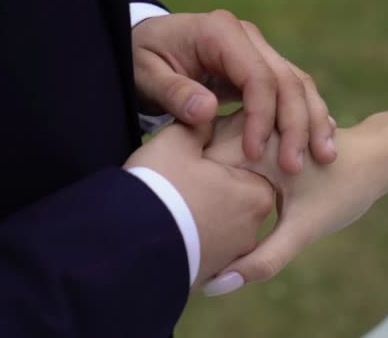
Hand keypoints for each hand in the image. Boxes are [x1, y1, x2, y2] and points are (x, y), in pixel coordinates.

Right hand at [123, 121, 273, 288]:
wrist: (130, 247)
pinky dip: (191, 231)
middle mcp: (253, 227)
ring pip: (219, 217)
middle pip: (233, 190)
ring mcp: (232, 254)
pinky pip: (204, 242)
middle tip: (177, 174)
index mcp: (256, 193)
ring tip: (169, 199)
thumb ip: (199, 124)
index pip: (246, 160)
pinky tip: (167, 222)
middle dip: (209, 180)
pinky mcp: (210, 272)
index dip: (216, 148)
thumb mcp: (176, 142)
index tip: (192, 149)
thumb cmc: (160, 188)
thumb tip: (207, 115)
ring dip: (200, 208)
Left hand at [132, 11, 336, 173]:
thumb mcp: (145, 74)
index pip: (257, 76)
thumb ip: (174, 92)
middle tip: (296, 167)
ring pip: (297, 84)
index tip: (254, 153)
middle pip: (286, 80)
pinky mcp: (260, 68)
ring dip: (312, 121)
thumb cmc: (142, 59)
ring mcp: (257, 51)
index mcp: (220, 33)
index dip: (261, 117)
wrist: (146, 45)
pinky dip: (306, 115)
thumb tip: (206, 112)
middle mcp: (246, 38)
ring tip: (324, 157)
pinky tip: (318, 141)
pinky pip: (291, 90)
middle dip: (296, 125)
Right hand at [202, 111, 387, 294]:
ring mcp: (249, 123)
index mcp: (252, 143)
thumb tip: (218, 285)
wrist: (374, 156)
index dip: (184, 206)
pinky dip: (217, 175)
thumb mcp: (302, 228)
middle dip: (190, 195)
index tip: (183, 234)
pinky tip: (220, 198)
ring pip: (207, 156)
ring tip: (201, 215)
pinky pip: (222, 151)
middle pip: (196, 163)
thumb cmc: (344, 189)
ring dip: (203, 184)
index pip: (194, 172)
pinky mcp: (255, 128)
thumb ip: (261, 259)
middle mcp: (246, 125)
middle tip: (187, 230)